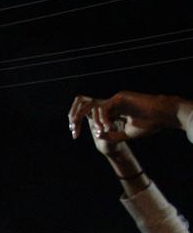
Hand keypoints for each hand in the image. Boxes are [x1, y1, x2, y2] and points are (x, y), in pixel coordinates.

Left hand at [70, 92, 186, 143]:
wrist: (161, 118)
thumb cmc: (147, 125)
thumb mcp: (125, 134)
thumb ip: (111, 135)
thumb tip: (97, 135)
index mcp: (112, 113)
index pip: (90, 116)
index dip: (78, 123)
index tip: (74, 135)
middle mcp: (112, 104)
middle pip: (87, 108)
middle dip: (75, 117)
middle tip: (72, 131)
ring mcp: (115, 99)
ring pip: (95, 108)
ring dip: (94, 122)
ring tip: (101, 132)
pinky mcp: (120, 97)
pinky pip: (104, 108)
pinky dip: (103, 119)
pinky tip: (108, 127)